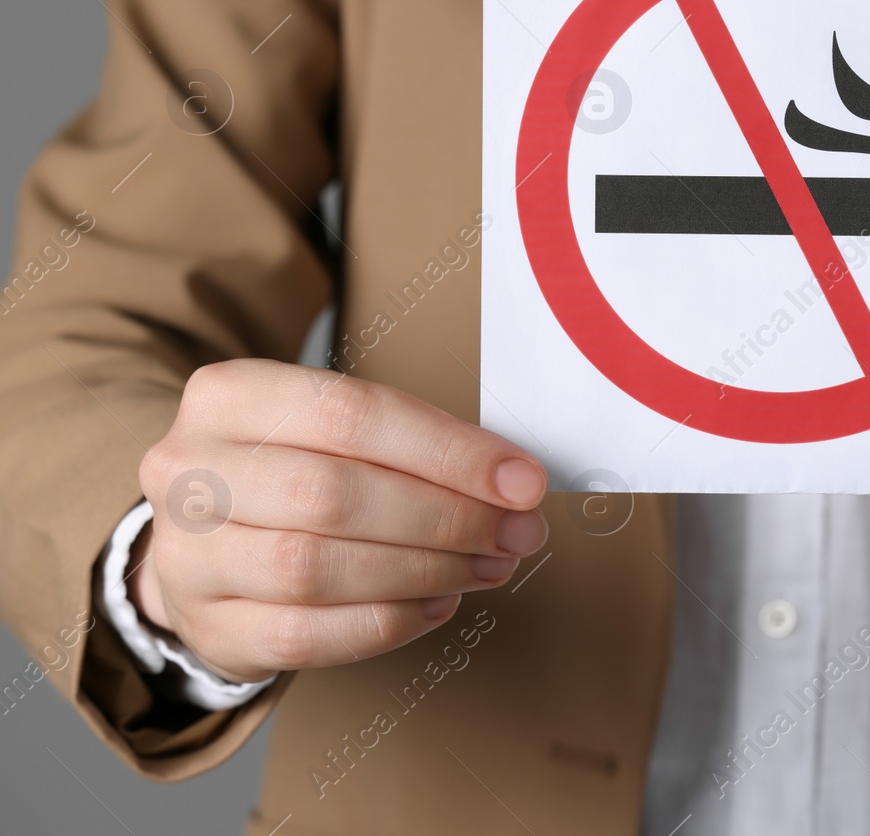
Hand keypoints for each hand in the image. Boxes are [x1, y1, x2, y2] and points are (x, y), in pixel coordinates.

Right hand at [131, 359, 547, 682]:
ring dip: (424, 571)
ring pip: (316, 568)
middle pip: (333, 494)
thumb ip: (416, 446)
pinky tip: (438, 603)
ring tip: (485, 566)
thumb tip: (515, 482)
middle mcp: (189, 470)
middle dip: (445, 517)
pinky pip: (306, 635)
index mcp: (228, 396)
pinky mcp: (206, 625)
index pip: (352, 414)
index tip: (522, 481)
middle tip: (515, 533)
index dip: (449, 451)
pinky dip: (388, 622)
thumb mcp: (338, 431)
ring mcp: (185, 554)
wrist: (205, 541)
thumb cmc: (294, 472)